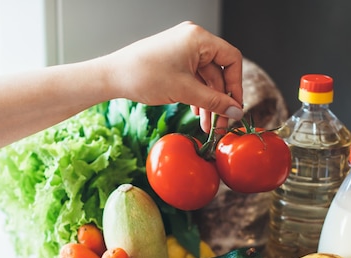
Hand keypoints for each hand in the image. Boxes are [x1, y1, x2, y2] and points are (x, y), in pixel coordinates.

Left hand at [106, 21, 244, 132]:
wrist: (113, 76)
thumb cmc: (144, 76)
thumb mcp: (185, 92)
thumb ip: (214, 102)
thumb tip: (236, 111)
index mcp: (199, 38)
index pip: (232, 59)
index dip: (235, 86)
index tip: (234, 108)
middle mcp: (193, 39)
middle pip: (219, 71)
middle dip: (220, 100)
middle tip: (220, 124)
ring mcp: (182, 49)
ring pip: (205, 78)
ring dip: (208, 102)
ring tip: (207, 126)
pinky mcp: (173, 59)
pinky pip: (193, 77)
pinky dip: (196, 95)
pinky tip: (196, 112)